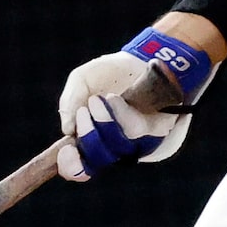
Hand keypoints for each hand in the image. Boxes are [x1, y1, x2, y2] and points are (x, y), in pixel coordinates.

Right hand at [56, 27, 217, 180]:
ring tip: (97, 100)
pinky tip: (114, 99)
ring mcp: (140, 141)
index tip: (65, 150)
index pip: (81, 168)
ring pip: (119, 145)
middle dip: (88, 136)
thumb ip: (70, 102)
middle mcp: (118, 146)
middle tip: (82, 112)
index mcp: (95, 140)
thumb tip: (68, 130)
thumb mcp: (82, 81)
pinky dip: (121, 115)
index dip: (71, 166)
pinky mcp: (160, 131)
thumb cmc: (111, 73)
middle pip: (100, 159)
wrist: (143, 57)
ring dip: (103, 122)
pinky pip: (138, 131)